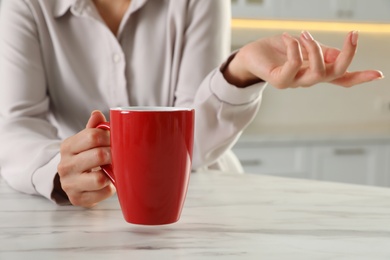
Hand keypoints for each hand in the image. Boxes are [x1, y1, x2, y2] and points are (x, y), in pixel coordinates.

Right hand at [57, 110, 114, 207]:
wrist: (72, 181)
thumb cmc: (84, 158)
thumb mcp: (85, 141)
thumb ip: (93, 128)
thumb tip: (97, 113)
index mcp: (68, 146)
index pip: (93, 136)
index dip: (110, 137)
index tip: (118, 139)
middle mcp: (65, 165)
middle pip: (99, 155)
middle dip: (114, 155)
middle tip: (119, 156)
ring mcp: (70, 184)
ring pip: (99, 179)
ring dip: (111, 174)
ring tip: (113, 170)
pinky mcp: (77, 199)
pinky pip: (102, 194)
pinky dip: (110, 189)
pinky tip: (108, 183)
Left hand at [224, 31, 382, 87]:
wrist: (250, 55)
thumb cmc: (277, 50)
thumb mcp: (304, 47)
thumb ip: (321, 52)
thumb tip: (339, 54)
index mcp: (315, 71)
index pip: (341, 78)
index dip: (359, 77)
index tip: (379, 74)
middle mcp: (307, 79)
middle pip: (335, 74)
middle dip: (348, 54)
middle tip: (352, 33)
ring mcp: (294, 82)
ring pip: (317, 72)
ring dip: (315, 49)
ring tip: (304, 34)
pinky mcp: (279, 80)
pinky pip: (293, 66)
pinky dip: (294, 49)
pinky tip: (289, 38)